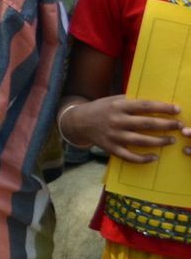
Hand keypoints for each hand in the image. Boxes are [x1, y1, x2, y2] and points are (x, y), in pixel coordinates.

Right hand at [60, 96, 187, 163]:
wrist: (79, 121)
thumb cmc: (102, 108)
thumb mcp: (114, 100)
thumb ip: (132, 101)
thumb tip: (157, 104)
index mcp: (118, 106)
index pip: (145, 106)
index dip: (162, 108)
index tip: (177, 110)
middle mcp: (116, 121)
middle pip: (146, 124)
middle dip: (166, 125)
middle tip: (179, 126)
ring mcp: (113, 136)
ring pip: (141, 141)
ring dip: (159, 141)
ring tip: (171, 140)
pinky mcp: (110, 148)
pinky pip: (129, 156)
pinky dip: (143, 158)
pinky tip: (155, 157)